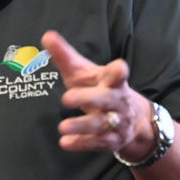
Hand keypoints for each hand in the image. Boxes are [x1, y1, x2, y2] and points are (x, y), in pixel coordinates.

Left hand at [41, 30, 153, 156]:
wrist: (133, 119)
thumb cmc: (99, 87)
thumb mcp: (83, 72)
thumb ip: (65, 56)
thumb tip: (46, 36)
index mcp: (112, 81)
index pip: (118, 74)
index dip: (118, 71)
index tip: (119, 67)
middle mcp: (116, 101)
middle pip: (107, 99)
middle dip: (89, 98)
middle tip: (67, 98)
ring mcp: (116, 122)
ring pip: (101, 124)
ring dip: (81, 125)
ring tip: (62, 126)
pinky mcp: (112, 140)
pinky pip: (98, 143)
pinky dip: (82, 143)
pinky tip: (65, 142)